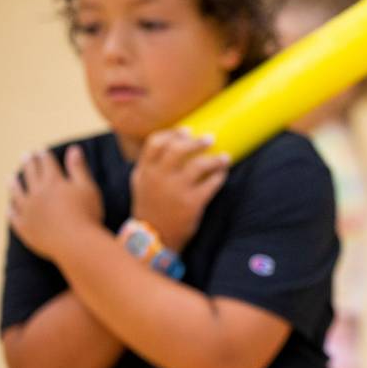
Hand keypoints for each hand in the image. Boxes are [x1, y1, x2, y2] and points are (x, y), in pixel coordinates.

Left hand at [8, 147, 102, 259]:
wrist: (76, 243)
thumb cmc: (87, 214)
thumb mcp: (87, 188)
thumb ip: (78, 168)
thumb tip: (74, 149)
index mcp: (53, 182)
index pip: (47, 164)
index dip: (44, 156)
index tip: (41, 150)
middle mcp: (37, 194)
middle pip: (31, 175)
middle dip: (29, 164)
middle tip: (25, 156)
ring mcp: (28, 211)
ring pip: (17, 194)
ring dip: (14, 185)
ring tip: (11, 178)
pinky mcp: (25, 228)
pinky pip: (15, 218)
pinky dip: (11, 212)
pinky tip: (9, 209)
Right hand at [131, 128, 228, 250]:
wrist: (154, 237)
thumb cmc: (150, 207)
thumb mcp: (141, 184)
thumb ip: (150, 165)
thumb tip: (169, 142)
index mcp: (145, 171)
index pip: (155, 143)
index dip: (172, 133)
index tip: (186, 130)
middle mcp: (159, 178)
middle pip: (178, 149)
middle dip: (196, 142)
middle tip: (210, 138)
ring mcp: (176, 190)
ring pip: (199, 165)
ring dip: (215, 159)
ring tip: (225, 157)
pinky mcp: (191, 203)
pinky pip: (211, 184)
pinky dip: (219, 176)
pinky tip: (223, 174)